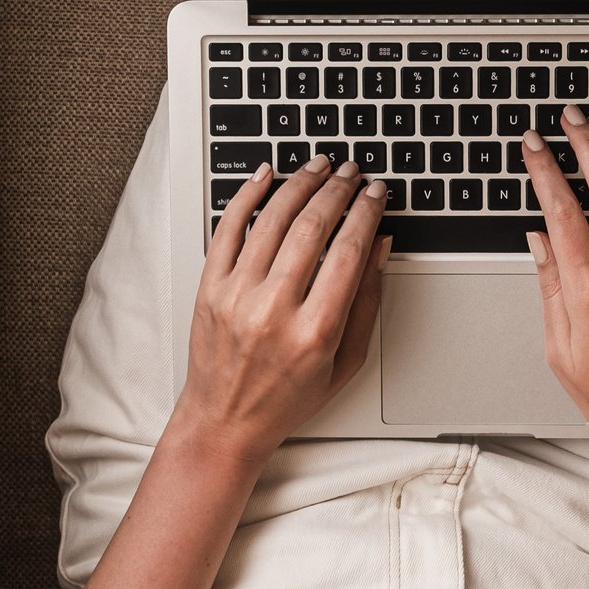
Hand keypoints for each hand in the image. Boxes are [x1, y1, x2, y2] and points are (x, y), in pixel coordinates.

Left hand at [172, 155, 389, 469]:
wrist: (224, 423)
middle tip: (353, 173)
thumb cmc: (286, 399)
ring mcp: (236, 295)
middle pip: (313, 227)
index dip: (366, 213)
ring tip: (319, 166)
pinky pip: (228, 228)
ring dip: (300, 184)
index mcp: (314, 331)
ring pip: (273, 220)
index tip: (376, 194)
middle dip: (338, 191)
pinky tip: (266, 175)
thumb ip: (366, 303)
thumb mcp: (345, 363)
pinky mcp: (209, 288)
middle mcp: (273, 309)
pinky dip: (247, 195)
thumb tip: (379, 247)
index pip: (348, 251)